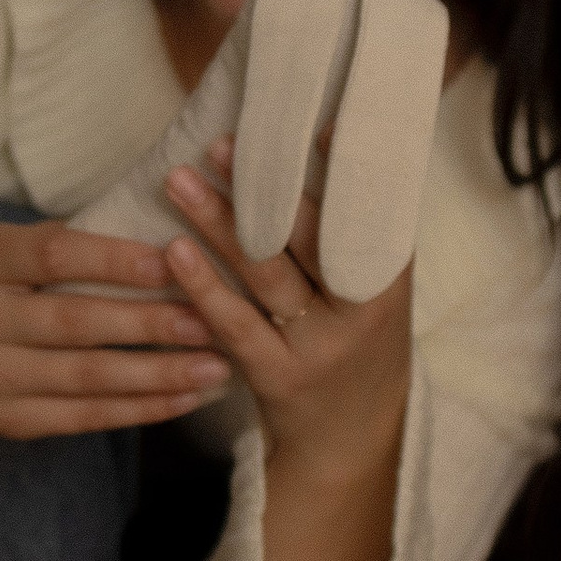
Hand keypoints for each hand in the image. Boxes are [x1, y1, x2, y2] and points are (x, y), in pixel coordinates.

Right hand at [0, 222, 233, 482]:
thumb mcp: (1, 250)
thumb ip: (63, 245)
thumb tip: (164, 239)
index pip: (55, 255)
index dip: (116, 260)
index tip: (175, 261)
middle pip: (78, 322)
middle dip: (153, 324)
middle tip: (214, 320)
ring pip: (89, 377)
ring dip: (160, 373)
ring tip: (217, 365)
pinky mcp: (9, 421)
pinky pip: (85, 417)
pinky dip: (140, 409)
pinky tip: (184, 399)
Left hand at [155, 141, 411, 478]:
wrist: (354, 440)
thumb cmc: (356, 342)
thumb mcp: (372, 287)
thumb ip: (351, 229)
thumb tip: (318, 140)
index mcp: (386, 276)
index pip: (360, 210)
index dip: (334, 165)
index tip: (303, 120)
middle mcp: (359, 309)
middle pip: (306, 235)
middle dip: (261, 185)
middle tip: (217, 143)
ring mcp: (319, 346)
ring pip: (265, 273)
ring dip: (219, 222)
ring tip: (178, 180)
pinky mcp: (280, 378)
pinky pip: (236, 325)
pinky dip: (204, 286)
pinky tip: (174, 252)